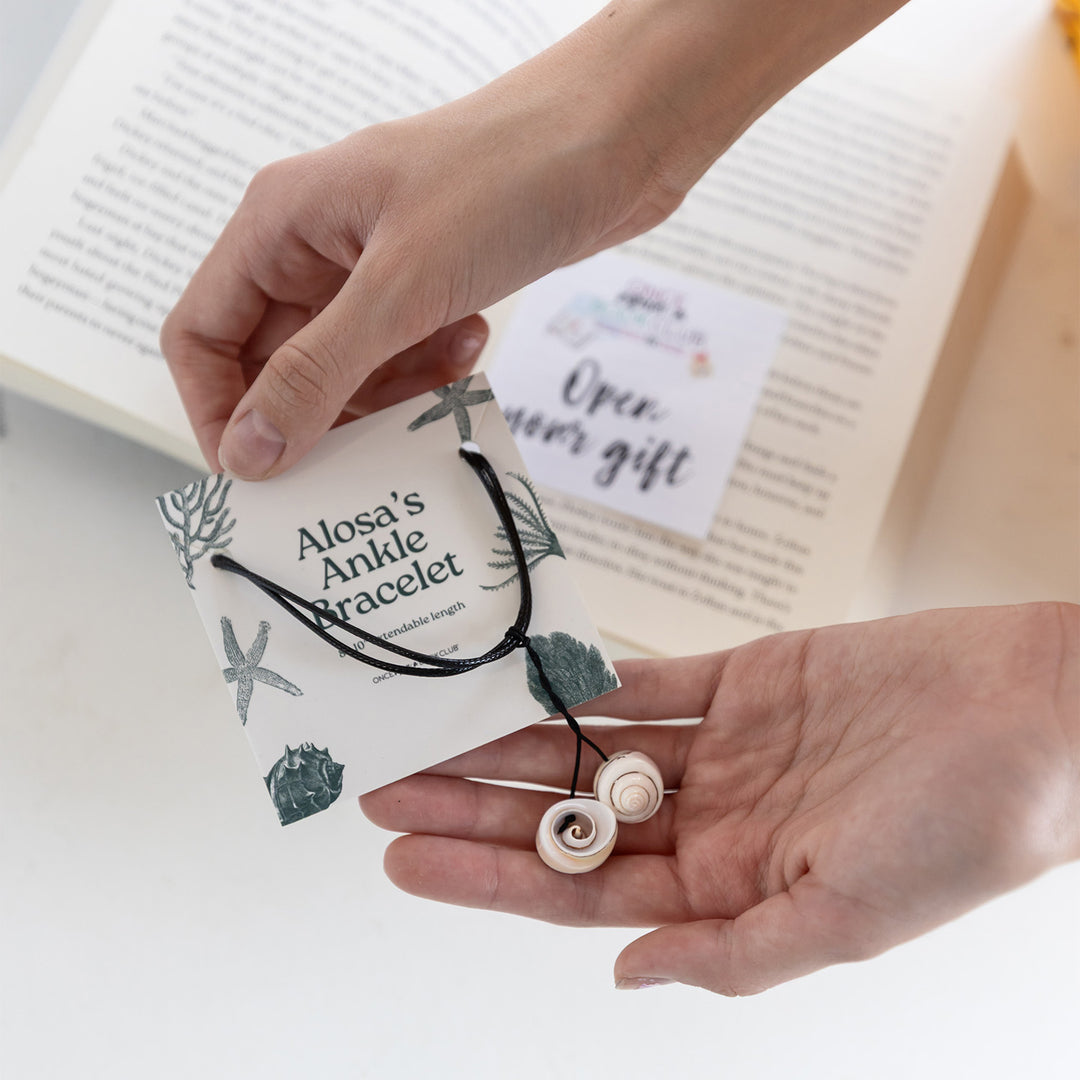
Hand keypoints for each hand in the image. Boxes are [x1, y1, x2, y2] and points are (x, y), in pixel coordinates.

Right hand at [161, 0, 909, 477]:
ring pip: (343, 370)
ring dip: (385, 392)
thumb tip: (251, 450)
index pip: (202, 336)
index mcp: (278, 227)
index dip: (219, 412)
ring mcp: (372, 269)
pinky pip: (399, 357)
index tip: (260, 473)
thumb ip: (318, 373)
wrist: (615, 141)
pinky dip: (426, 370)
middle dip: (317, 414)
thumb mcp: (400, 288)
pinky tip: (468, 340)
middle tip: (363, 454)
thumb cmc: (505, 177)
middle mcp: (313, 250)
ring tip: (438, 366)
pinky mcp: (425, 287)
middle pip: (275, 365)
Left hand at [360, 602, 1079, 993]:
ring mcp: (723, 747)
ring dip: (511, 737)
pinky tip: (520, 679)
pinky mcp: (744, 677)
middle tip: (384, 789)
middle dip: (475, 804)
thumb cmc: (963, 830)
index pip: (579, 889)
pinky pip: (648, 677)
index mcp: (730, 890)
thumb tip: (624, 975)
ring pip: (591, 742)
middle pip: (567, 813)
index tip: (405, 862)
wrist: (1030, 715)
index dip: (487, 877)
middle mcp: (712, 819)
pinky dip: (584, 677)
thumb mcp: (848, 919)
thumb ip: (734, 954)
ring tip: (429, 730)